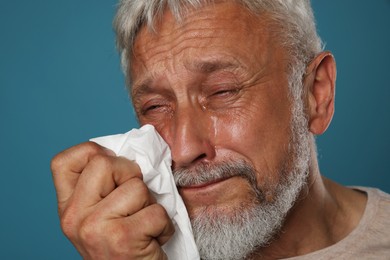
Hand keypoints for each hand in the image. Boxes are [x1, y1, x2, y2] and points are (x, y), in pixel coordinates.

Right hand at [51, 142, 173, 258]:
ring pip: (136, 186)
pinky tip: (154, 238)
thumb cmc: (121, 246)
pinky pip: (156, 211)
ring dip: (150, 204)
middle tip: (134, 200)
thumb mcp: (99, 216)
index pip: (64, 161)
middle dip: (130, 175)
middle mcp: (73, 216)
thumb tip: (131, 151)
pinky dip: (164, 225)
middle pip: (103, 162)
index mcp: (67, 207)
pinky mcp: (122, 239)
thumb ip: (102, 187)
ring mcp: (94, 228)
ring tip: (143, 223)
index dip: (93, 154)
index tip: (113, 171)